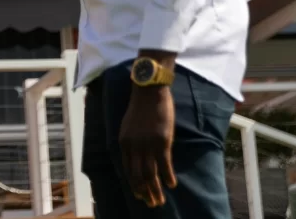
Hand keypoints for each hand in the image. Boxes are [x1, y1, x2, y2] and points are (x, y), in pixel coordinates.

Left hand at [118, 86, 177, 207]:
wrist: (148, 91)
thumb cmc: (140, 107)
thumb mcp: (129, 126)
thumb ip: (131, 142)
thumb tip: (136, 156)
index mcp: (124, 142)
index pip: (127, 170)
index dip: (133, 184)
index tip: (139, 195)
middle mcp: (133, 146)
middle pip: (137, 175)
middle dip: (144, 192)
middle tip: (151, 204)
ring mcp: (147, 145)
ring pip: (150, 174)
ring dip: (155, 190)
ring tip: (160, 201)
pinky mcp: (161, 142)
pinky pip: (164, 165)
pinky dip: (168, 177)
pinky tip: (172, 185)